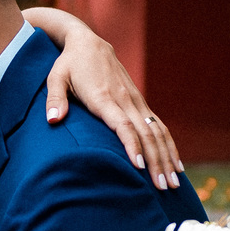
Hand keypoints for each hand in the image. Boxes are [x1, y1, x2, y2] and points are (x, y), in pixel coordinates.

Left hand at [44, 26, 181, 189]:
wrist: (88, 43)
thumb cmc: (68, 64)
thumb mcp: (56, 77)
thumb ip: (54, 99)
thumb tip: (53, 120)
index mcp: (104, 97)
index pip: (123, 124)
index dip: (132, 145)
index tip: (139, 166)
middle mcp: (124, 99)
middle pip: (145, 134)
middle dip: (156, 161)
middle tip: (164, 187)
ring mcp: (135, 100)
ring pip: (156, 131)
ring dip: (167, 157)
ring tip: (174, 182)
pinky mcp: (139, 102)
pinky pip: (158, 126)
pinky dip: (169, 145)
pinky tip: (176, 163)